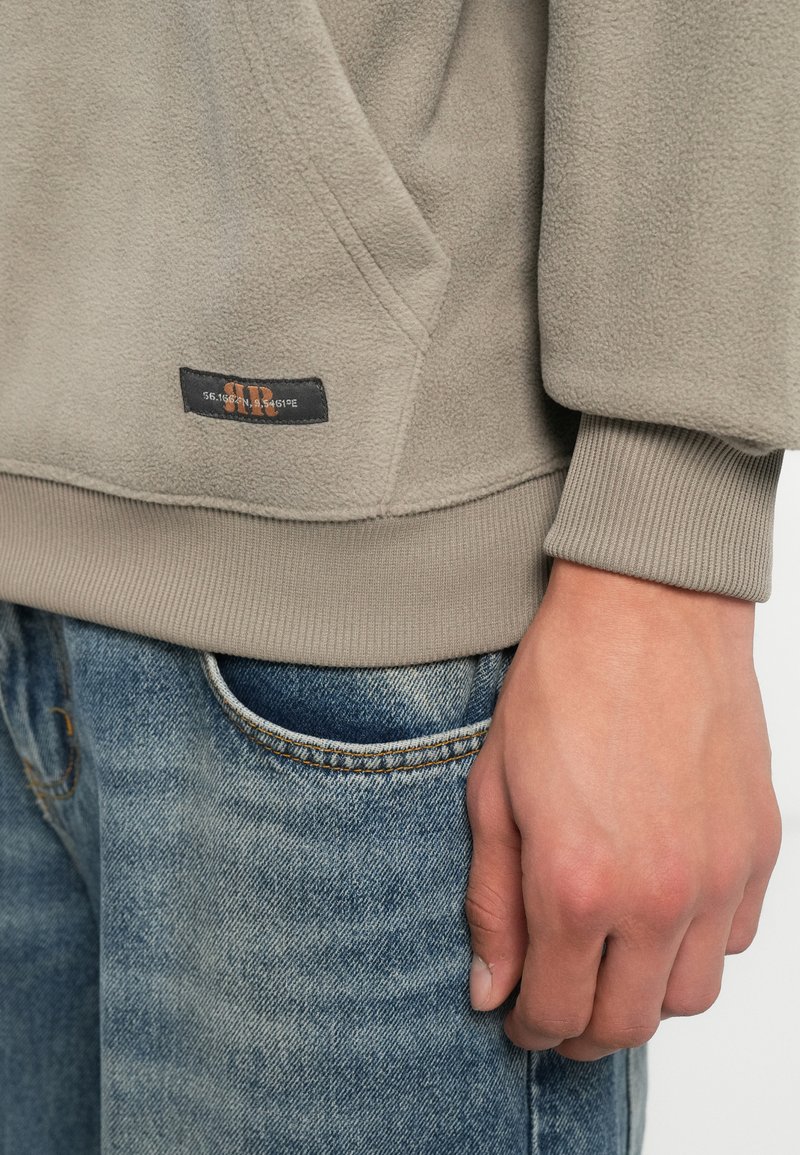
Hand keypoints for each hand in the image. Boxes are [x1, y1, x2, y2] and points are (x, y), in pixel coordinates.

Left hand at [464, 557, 781, 1059]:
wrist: (647, 611)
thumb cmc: (561, 686)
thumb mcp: (493, 792)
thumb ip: (492, 903)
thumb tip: (492, 990)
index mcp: (577, 884)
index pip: (556, 1011)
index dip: (528, 1027)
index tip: (517, 1016)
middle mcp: (658, 895)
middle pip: (628, 1024)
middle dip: (582, 1029)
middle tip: (557, 1002)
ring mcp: (719, 875)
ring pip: (690, 997)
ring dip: (643, 994)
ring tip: (608, 957)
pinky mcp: (758, 848)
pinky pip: (735, 940)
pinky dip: (695, 946)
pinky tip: (660, 909)